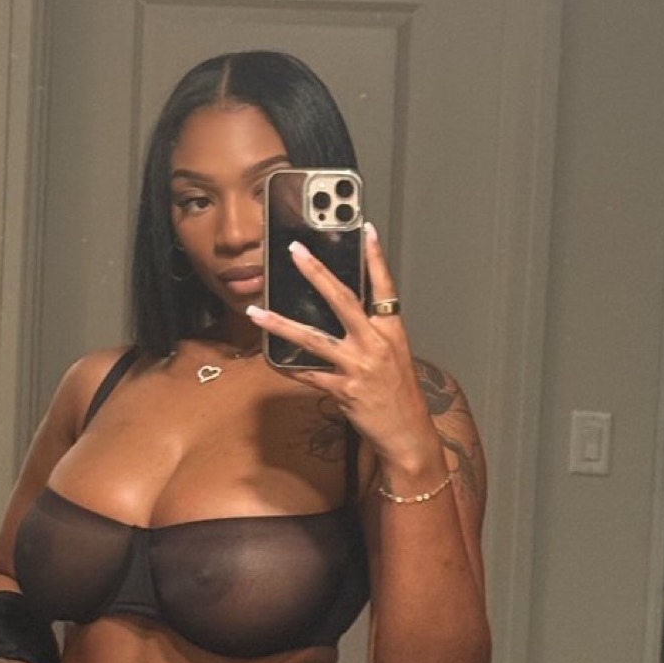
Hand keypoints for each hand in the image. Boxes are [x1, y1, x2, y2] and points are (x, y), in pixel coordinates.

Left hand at [247, 224, 442, 483]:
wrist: (408, 433)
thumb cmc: (399, 394)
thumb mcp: (393, 355)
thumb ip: (372, 332)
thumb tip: (345, 314)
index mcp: (391, 330)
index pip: (384, 286)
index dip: (375, 257)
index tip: (365, 229)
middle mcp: (376, 344)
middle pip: (343, 300)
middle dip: (317, 273)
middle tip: (295, 252)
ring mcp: (359, 366)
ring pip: (313, 339)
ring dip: (280, 324)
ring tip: (255, 313)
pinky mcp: (344, 390)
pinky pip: (307, 374)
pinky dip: (286, 367)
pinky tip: (269, 358)